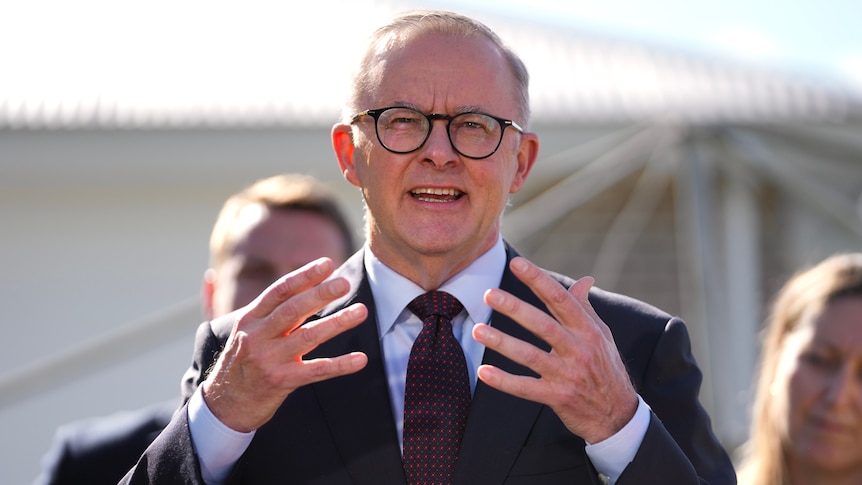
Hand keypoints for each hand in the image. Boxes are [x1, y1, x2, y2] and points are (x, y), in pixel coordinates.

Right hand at [202, 258, 367, 431]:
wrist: (223, 406)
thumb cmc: (238, 364)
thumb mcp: (239, 332)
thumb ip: (252, 307)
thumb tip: (230, 278)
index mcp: (250, 319)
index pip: (279, 291)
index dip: (304, 276)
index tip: (327, 264)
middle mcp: (258, 336)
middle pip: (293, 310)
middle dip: (320, 294)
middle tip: (345, 283)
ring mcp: (269, 360)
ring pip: (308, 337)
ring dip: (337, 322)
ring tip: (361, 311)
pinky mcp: (281, 382)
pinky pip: (316, 371)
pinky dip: (340, 364)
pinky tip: (360, 359)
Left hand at [472, 256, 637, 443]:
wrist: (618, 416)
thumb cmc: (606, 369)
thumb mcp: (603, 337)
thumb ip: (586, 309)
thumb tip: (584, 280)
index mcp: (588, 331)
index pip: (560, 299)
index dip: (538, 280)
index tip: (517, 264)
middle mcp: (578, 350)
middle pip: (542, 325)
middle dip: (514, 308)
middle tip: (489, 294)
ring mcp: (567, 375)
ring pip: (530, 355)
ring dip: (501, 342)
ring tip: (477, 330)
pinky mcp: (558, 397)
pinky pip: (526, 388)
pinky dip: (504, 381)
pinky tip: (484, 372)